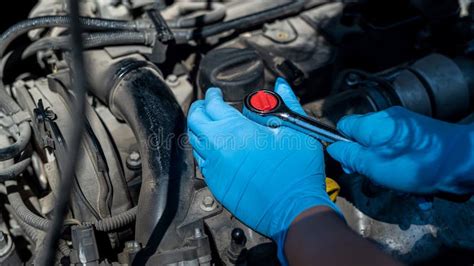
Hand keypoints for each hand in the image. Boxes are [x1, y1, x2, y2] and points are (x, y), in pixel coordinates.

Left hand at [187, 78, 342, 261]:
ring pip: (194, 142)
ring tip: (210, 124)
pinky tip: (215, 149)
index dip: (213, 95)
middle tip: (207, 104)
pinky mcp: (216, 185)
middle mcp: (219, 148)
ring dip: (199, 129)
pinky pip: (202, 162)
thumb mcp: (297, 130)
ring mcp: (215, 168)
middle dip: (200, 109)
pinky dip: (204, 150)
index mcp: (236, 130)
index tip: (216, 93)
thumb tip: (280, 86)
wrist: (293, 209)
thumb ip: (286, 103)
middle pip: (195, 121)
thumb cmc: (297, 173)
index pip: (213, 104)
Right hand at [328, 106, 473, 194]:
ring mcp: (407, 131)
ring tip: (401, 187)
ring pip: (384, 153)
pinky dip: (406, 173)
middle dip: (368, 164)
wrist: (465, 162)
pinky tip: (416, 188)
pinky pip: (403, 157)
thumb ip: (349, 157)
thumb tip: (332, 149)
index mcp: (374, 123)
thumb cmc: (416, 164)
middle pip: (365, 142)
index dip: (342, 146)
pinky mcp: (422, 141)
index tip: (350, 165)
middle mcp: (389, 122)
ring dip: (388, 173)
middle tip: (376, 179)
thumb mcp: (374, 165)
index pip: (344, 126)